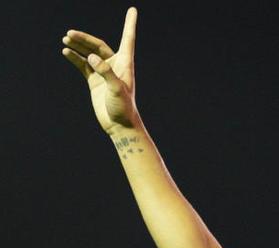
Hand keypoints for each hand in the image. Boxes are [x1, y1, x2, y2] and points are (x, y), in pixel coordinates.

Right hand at [62, 7, 139, 134]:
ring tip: (65, 39)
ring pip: (89, 54)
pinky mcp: (95, 81)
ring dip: (78, 46)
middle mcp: (115, 65)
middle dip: (85, 38)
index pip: (128, 39)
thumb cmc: (123, 107)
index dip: (130, 24)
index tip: (133, 10)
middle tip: (70, 34)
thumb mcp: (117, 89)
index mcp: (125, 64)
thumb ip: (106, 72)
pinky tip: (66, 52)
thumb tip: (91, 57)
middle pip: (99, 45)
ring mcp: (104, 72)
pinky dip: (75, 58)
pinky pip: (83, 65)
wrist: (119, 124)